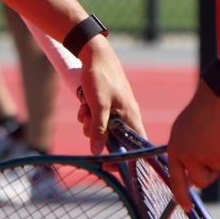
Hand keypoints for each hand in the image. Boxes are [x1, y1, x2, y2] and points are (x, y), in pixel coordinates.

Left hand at [72, 35, 143, 154]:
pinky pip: (97, 117)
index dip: (125, 159)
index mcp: (131, 117)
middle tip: (87, 124)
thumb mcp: (98, 105)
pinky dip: (88, 114)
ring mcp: (116, 110)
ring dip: (89, 123)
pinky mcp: (106, 104)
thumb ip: (99, 129)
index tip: (107, 165)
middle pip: (114, 139)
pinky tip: (83, 104)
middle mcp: (127, 115)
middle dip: (97, 135)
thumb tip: (97, 152)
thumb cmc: (101, 77)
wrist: (94, 54)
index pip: (136, 147)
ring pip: (102, 128)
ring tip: (84, 109)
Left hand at [164, 84, 219, 209]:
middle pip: (201, 180)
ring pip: (217, 170)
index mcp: (175, 148)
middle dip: (212, 171)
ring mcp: (201, 156)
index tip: (186, 208)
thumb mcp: (186, 130)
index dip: (181, 195)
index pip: (175, 178)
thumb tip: (190, 177)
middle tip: (218, 150)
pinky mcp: (218, 155)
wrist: (218, 97)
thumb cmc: (205, 109)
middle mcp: (185, 155)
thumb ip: (186, 151)